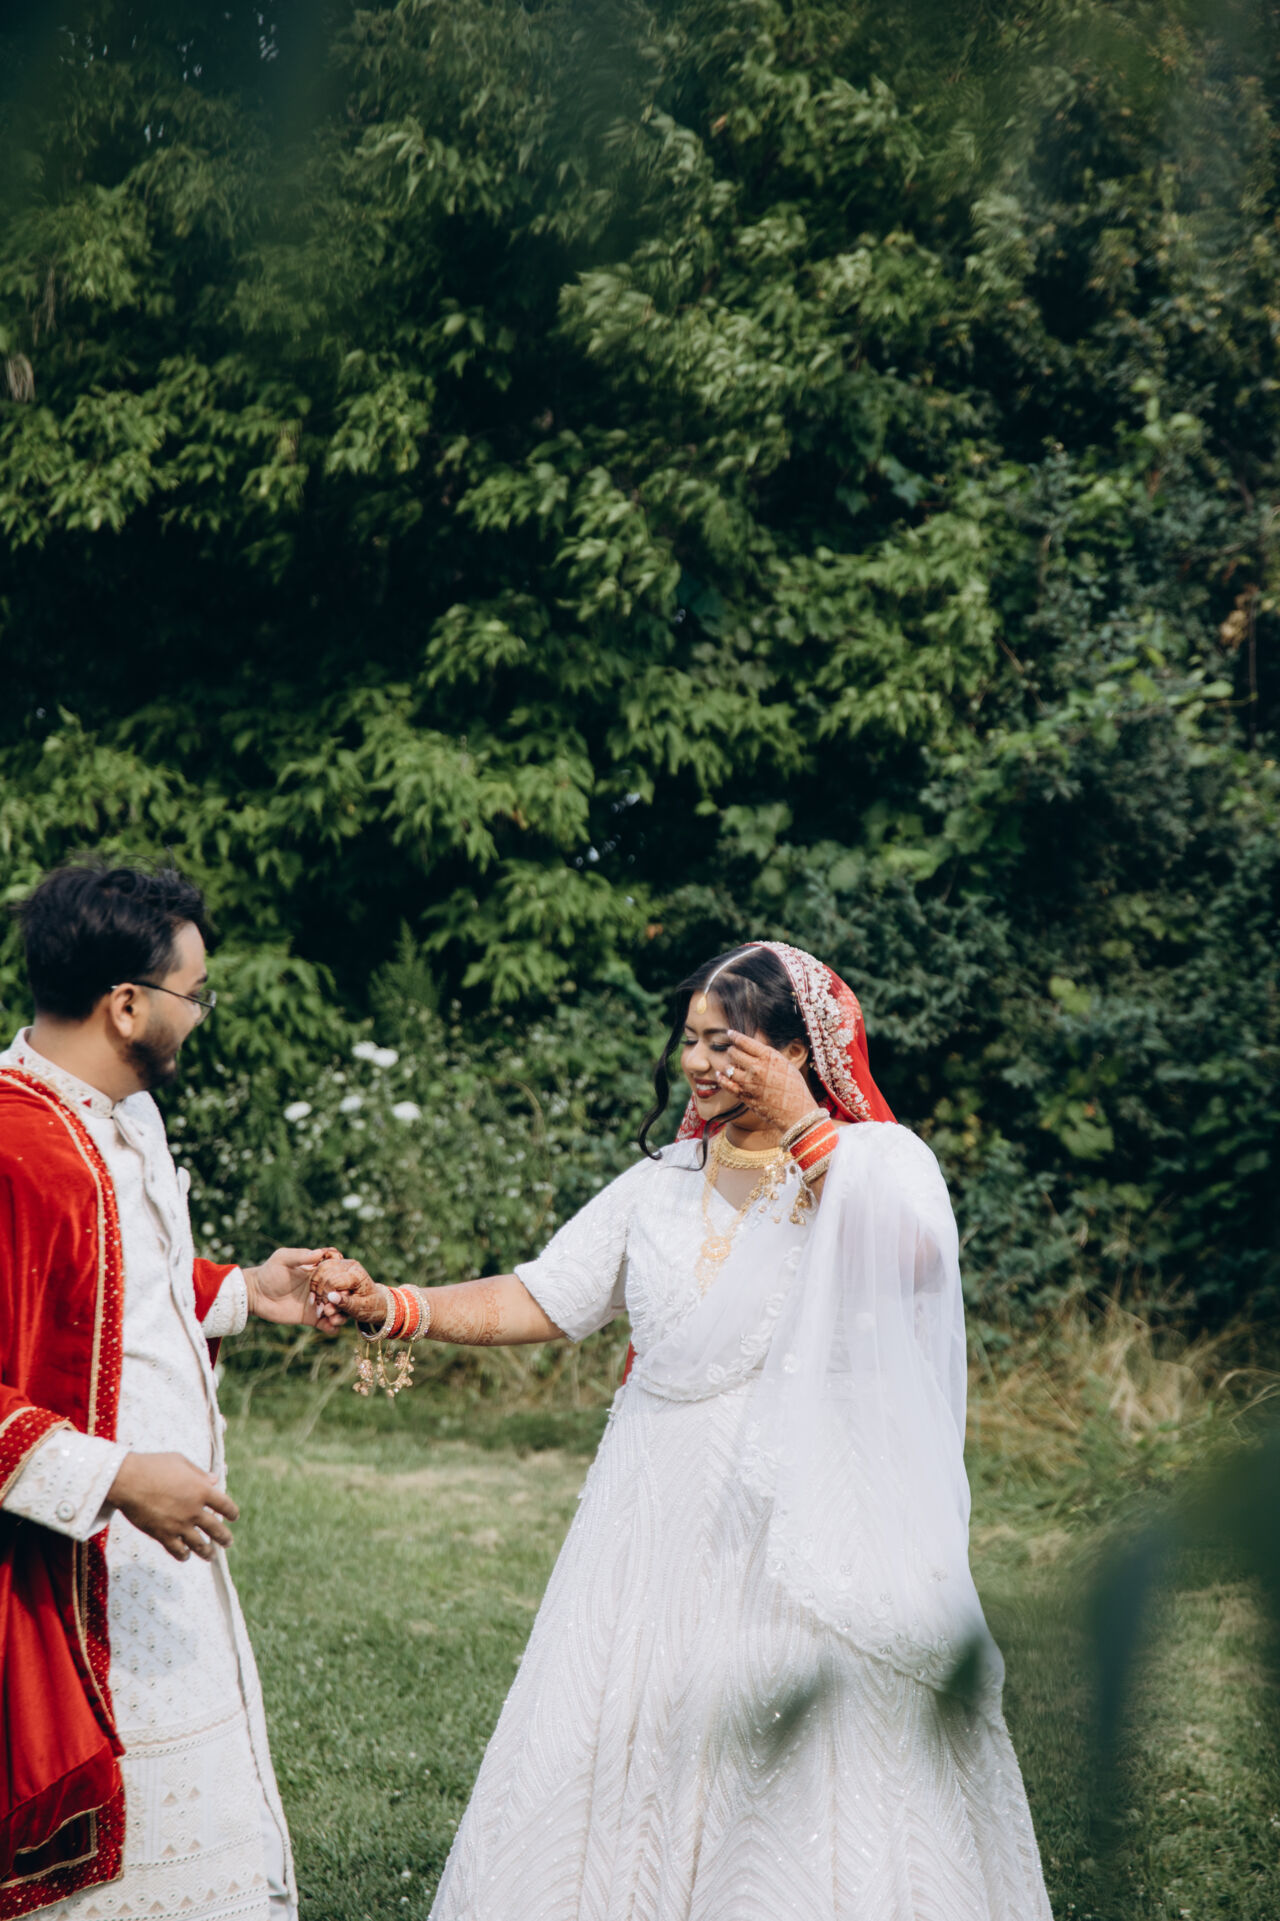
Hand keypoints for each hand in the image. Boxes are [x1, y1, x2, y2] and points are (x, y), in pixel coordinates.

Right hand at [108, 1451, 238, 1562]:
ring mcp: (179, 1525)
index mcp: (202, 1490)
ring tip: (210, 1555)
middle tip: (228, 1542)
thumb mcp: (180, 1462)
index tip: (234, 1517)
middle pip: (216, 1529)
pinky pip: (177, 1550)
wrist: (128, 1481)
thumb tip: (214, 1480)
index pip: (225, 1505)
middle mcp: (194, 1510)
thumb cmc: (153, 1466)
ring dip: (207, 1552)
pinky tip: (186, 1555)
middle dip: (224, 1538)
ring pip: (199, 1544)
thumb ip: (199, 1473)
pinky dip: (183, 1554)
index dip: (232, 1512)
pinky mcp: (163, 1535)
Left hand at [244, 1246, 338, 1327]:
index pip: (339, 1274)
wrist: (255, 1295)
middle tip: (335, 1301)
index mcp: (319, 1271)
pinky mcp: (312, 1318)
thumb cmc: (269, 1272)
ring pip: (339, 1310)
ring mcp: (318, 1303)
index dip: (344, 1278)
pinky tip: (329, 1324)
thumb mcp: (283, 1259)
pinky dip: (333, 1326)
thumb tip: (320, 1252)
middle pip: (343, 1293)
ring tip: (331, 1314)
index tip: (341, 1282)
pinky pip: (328, 1325)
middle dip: (344, 1298)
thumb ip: (300, 1256)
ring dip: (341, 1313)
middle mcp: (322, 1288)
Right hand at [310, 1252, 386, 1328]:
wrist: (375, 1301)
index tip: (323, 1311)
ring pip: (320, 1269)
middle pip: (325, 1274)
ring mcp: (342, 1264)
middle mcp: (349, 1265)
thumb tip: (331, 1297)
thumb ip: (345, 1303)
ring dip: (314, 1287)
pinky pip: (319, 1269)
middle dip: (319, 1293)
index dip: (325, 1296)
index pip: (333, 1281)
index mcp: (357, 1274)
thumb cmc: (369, 1306)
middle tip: (319, 1310)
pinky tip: (314, 1298)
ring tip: (315, 1304)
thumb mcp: (359, 1309)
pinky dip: (314, 1283)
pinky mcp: (335, 1266)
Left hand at [715, 1029, 816, 1132]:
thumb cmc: (795, 1087)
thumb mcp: (785, 1064)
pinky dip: (721, 1078)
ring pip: (728, 1067)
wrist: (796, 1112)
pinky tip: (720, 1074)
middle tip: (732, 1050)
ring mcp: (749, 1083)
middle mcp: (757, 1068)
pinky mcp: (744, 1096)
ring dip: (728, 1064)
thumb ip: (769, 1056)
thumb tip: (754, 1049)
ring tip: (731, 1064)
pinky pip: (726, 1084)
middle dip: (731, 1050)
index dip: (735, 1036)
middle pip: (733, 1053)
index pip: (745, 1041)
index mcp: (769, 1057)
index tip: (730, 1033)